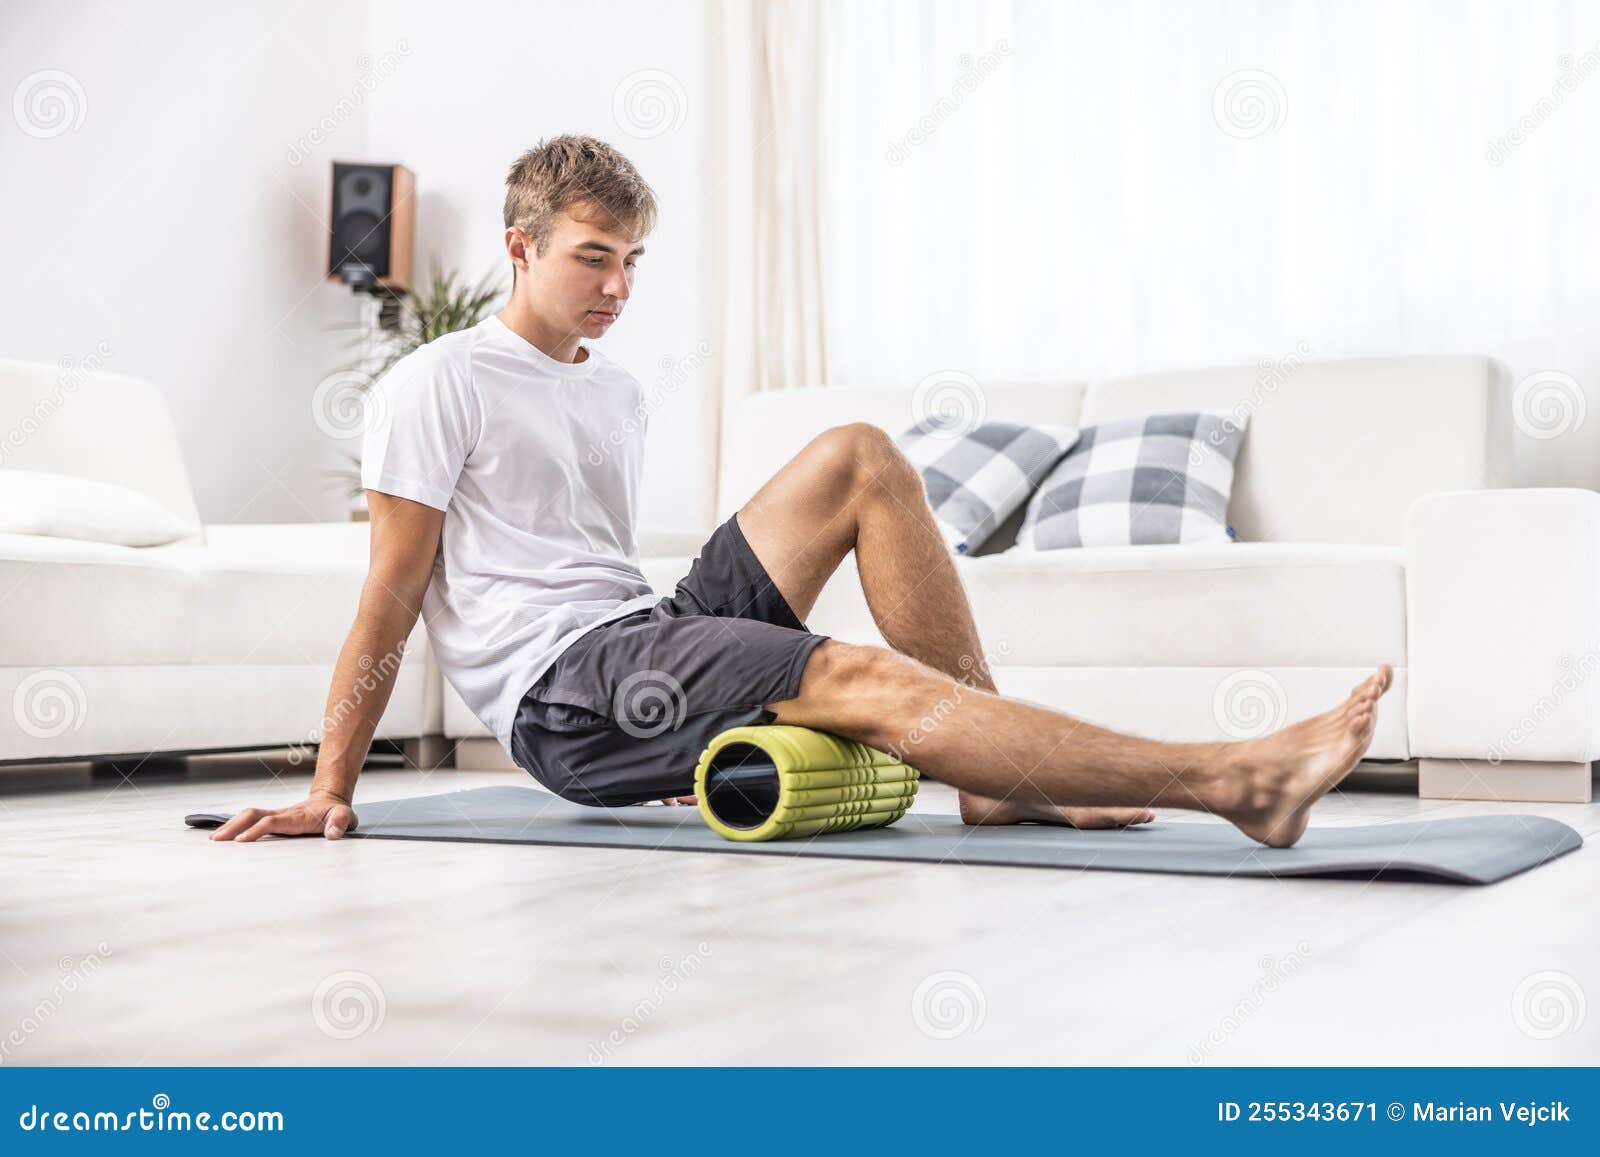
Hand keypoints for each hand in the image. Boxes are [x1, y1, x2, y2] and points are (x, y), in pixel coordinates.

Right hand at [209, 791, 356, 841]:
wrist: (331, 799)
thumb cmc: (336, 811)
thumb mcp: (345, 817)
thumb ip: (340, 823)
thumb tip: (332, 834)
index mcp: (296, 817)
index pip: (272, 822)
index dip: (256, 830)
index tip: (241, 841)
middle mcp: (282, 814)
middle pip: (253, 815)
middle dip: (234, 826)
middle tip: (217, 840)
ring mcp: (276, 815)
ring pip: (249, 816)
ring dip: (231, 825)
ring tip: (214, 839)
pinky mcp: (272, 818)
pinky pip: (251, 819)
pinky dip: (235, 825)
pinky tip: (224, 835)